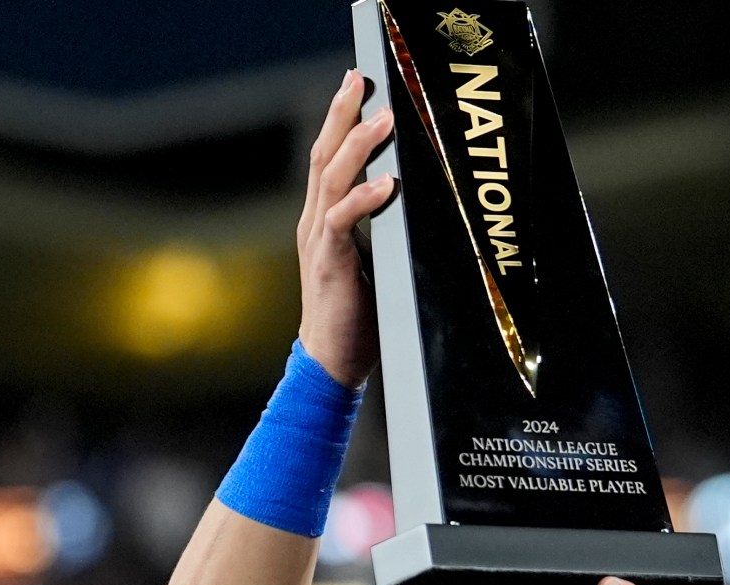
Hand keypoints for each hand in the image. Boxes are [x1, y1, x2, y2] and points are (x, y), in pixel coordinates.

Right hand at [295, 69, 395, 387]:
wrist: (329, 361)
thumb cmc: (357, 316)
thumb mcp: (375, 262)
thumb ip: (385, 231)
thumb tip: (413, 203)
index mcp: (324, 219)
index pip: (329, 159)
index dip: (341, 121)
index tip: (356, 87)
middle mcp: (316, 222)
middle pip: (325, 154)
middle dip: (343, 114)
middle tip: (359, 79)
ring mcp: (319, 240)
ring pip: (332, 178)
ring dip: (358, 146)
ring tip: (382, 119)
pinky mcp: (329, 263)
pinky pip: (343, 221)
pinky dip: (365, 199)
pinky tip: (388, 184)